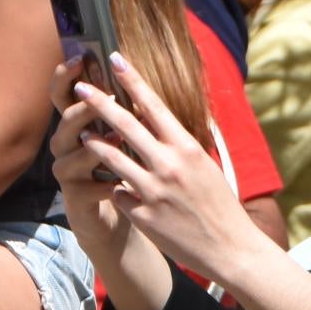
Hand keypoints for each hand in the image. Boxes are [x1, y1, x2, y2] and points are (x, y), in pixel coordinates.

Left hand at [73, 55, 265, 282]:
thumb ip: (178, 148)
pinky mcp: (142, 215)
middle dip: (99, 103)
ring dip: (94, 144)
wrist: (229, 249)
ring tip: (82, 135)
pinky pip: (119, 193)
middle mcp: (168, 165)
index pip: (154, 106)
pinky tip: (118, 190)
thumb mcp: (204, 166)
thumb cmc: (220, 205)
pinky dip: (118, 189)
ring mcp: (152, 191)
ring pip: (111, 159)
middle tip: (81, 88)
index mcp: (187, 148)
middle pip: (124, 126)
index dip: (132, 81)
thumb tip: (157, 127)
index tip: (115, 61)